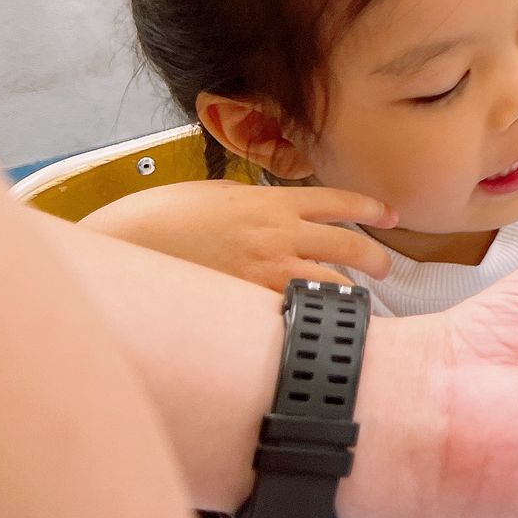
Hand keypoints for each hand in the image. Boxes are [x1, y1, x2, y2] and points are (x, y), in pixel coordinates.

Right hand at [78, 180, 394, 291]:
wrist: (127, 242)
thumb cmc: (163, 215)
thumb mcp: (219, 195)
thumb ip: (255, 205)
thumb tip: (276, 215)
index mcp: (271, 201)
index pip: (339, 201)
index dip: (371, 207)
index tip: (390, 215)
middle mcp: (277, 235)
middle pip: (348, 245)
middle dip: (376, 257)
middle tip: (385, 266)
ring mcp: (264, 272)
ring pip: (330, 284)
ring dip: (350, 293)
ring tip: (360, 301)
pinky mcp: (248, 303)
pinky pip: (294, 311)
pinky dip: (311, 315)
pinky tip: (317, 322)